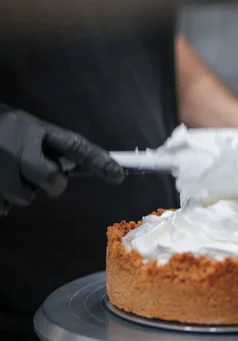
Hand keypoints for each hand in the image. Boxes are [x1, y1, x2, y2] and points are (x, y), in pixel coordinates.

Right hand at [0, 107, 123, 214]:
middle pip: (52, 179)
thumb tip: (78, 168)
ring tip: (4, 172)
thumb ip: (47, 147)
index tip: (119, 177)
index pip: (75, 146)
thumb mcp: (23, 129)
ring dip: (18, 191)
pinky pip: (1, 207)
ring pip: (24, 196)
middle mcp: (17, 144)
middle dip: (52, 184)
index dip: (98, 161)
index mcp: (33, 128)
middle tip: (43, 179)